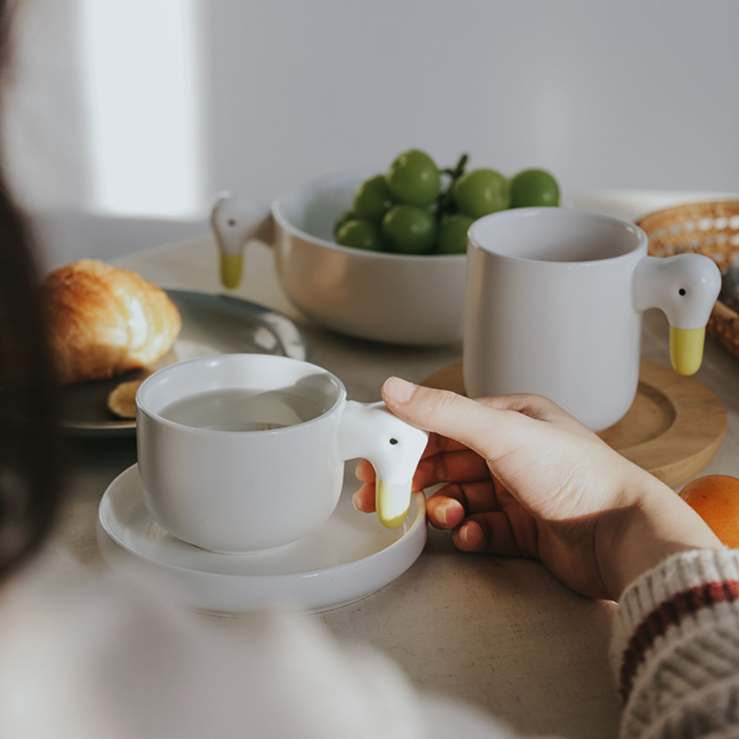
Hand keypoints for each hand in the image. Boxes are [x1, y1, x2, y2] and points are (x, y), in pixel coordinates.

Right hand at [354, 378, 720, 599]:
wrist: (622, 536)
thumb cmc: (575, 475)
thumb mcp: (502, 433)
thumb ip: (443, 412)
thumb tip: (393, 387)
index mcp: (509, 419)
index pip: (443, 422)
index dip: (405, 438)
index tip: (375, 455)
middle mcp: (512, 452)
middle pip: (445, 462)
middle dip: (413, 479)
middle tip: (381, 496)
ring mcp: (517, 492)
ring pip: (459, 497)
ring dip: (442, 508)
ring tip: (443, 516)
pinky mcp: (523, 529)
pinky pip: (479, 528)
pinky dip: (468, 533)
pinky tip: (471, 535)